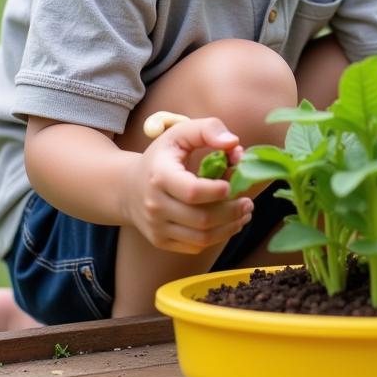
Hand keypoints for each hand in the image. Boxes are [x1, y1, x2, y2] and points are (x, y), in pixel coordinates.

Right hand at [123, 116, 252, 253]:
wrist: (128, 188)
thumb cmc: (162, 157)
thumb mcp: (180, 133)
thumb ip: (208, 129)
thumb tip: (234, 143)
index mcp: (159, 176)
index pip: (192, 192)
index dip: (217, 191)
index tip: (231, 185)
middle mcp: (155, 205)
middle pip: (202, 219)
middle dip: (232, 212)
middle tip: (248, 203)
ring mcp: (157, 227)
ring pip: (201, 238)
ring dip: (229, 228)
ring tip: (244, 214)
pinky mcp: (161, 241)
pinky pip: (195, 246)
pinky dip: (217, 237)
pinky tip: (229, 223)